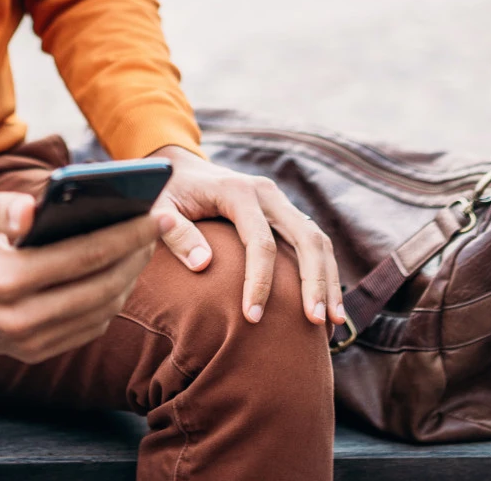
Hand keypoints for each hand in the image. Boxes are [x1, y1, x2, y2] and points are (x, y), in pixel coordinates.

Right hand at [0, 180, 167, 362]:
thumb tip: (32, 210)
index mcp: (3, 279)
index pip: (83, 257)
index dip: (125, 235)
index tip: (155, 214)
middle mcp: (16, 319)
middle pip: (100, 289)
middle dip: (136, 256)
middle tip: (159, 226)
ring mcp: (22, 342)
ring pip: (97, 314)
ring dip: (127, 281)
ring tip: (142, 248)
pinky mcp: (26, 353)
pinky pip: (83, 331)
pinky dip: (108, 304)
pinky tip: (117, 275)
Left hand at [150, 145, 344, 328]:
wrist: (181, 169)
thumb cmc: (166, 193)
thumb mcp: (158, 208)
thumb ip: (175, 233)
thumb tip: (202, 265)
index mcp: (237, 191)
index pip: (259, 241)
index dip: (259, 281)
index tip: (252, 317)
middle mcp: (266, 193)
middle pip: (304, 238)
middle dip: (313, 281)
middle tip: (314, 321)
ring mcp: (279, 202)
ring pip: (317, 239)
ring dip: (328, 280)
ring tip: (332, 321)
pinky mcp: (284, 213)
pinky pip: (312, 242)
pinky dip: (324, 272)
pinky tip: (326, 304)